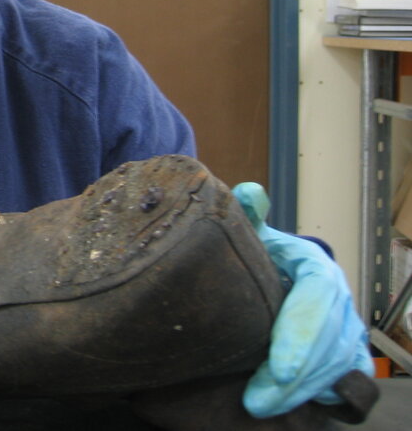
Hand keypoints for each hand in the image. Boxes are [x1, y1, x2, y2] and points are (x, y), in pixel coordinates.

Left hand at [232, 182, 373, 417]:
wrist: (279, 276)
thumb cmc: (261, 260)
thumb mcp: (254, 238)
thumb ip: (249, 217)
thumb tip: (248, 192)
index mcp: (317, 268)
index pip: (318, 301)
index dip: (300, 335)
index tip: (276, 365)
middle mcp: (339, 299)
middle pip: (328, 343)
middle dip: (296, 376)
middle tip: (258, 399)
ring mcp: (349, 327)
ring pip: (338, 365)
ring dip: (303, 391)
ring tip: (262, 405)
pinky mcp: (349, 353)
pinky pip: (348, 380)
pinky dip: (326, 395)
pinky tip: (297, 404)